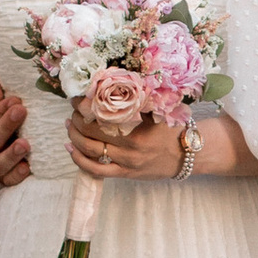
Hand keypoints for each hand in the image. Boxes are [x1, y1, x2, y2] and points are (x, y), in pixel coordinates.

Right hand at [0, 72, 30, 190]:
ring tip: (25, 144)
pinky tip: (26, 167)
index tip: (16, 100)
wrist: (13, 133)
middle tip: (21, 111)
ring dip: (11, 154)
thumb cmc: (3, 112)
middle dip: (6, 125)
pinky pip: (9, 180)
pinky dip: (16, 175)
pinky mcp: (4, 179)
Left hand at [66, 107, 184, 179]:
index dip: (85, 105)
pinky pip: (97, 170)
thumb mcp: (158, 110)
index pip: (102, 114)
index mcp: (138, 128)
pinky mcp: (125, 174)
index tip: (77, 96)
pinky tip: (71, 149)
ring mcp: (127, 162)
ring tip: (70, 126)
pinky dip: (80, 161)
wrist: (188, 155)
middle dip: (78, 119)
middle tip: (74, 110)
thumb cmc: (172, 128)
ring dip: (75, 137)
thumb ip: (137, 100)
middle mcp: (130, 147)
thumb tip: (112, 84)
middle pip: (92, 132)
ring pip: (91, 151)